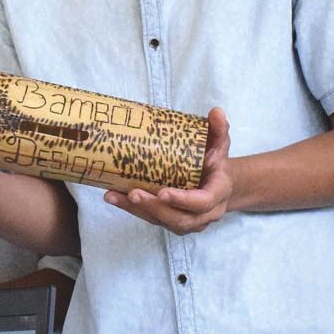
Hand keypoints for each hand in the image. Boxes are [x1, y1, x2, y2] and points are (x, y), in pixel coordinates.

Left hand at [104, 107, 232, 233]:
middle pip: (180, 219)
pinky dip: (131, 209)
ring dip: (137, 210)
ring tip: (115, 196)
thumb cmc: (215, 161)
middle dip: (155, 207)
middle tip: (134, 193)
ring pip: (162, 221)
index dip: (183, 200)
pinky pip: (151, 219)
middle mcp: (204, 214)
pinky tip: (113, 196)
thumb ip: (219, 129)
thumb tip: (216, 111)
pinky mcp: (171, 222)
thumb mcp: (220, 144)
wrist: (217, 182)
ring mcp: (187, 221)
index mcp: (217, 194)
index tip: (163, 192)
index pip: (202, 202)